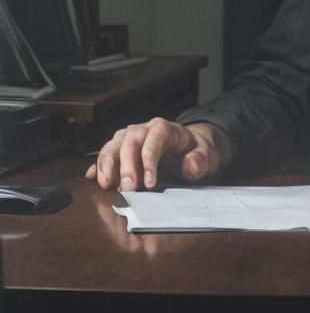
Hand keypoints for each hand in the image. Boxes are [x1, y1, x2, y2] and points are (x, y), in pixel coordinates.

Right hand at [85, 119, 232, 190]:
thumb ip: (200, 160)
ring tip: (107, 186)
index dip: (149, 160)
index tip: (150, 183)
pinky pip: (105, 155)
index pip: (154, 139)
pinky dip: (98, 166)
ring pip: (112, 146)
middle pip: (129, 142)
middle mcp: (144, 130)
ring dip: (108, 165)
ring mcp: (129, 138)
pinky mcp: (120, 150)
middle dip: (126, 166)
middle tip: (128, 189)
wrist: (190, 147)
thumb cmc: (196, 150)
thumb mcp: (207, 154)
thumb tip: (189, 168)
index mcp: (165, 128)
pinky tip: (92, 177)